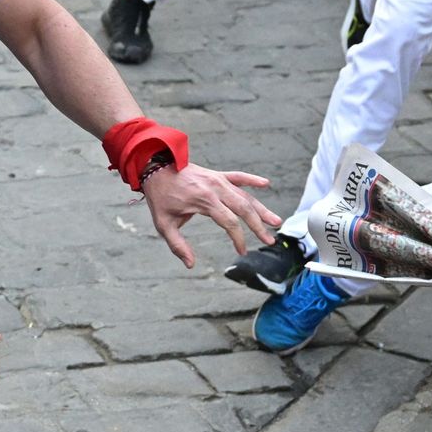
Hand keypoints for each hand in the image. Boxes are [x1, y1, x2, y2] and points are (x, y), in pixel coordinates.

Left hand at [140, 163, 281, 266]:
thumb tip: (190, 264)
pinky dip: (252, 180)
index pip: (230, 223)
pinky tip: (266, 184)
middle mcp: (215, 189)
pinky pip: (238, 176)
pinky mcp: (217, 175)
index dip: (239, 239)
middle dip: (258, 226)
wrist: (155, 167)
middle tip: (269, 241)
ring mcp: (218, 180)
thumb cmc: (160, 196)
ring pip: (245, 195)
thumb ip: (177, 245)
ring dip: (262, 208)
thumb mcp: (163, 224)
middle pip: (244, 208)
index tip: (242, 251)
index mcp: (204, 201)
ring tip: (276, 221)